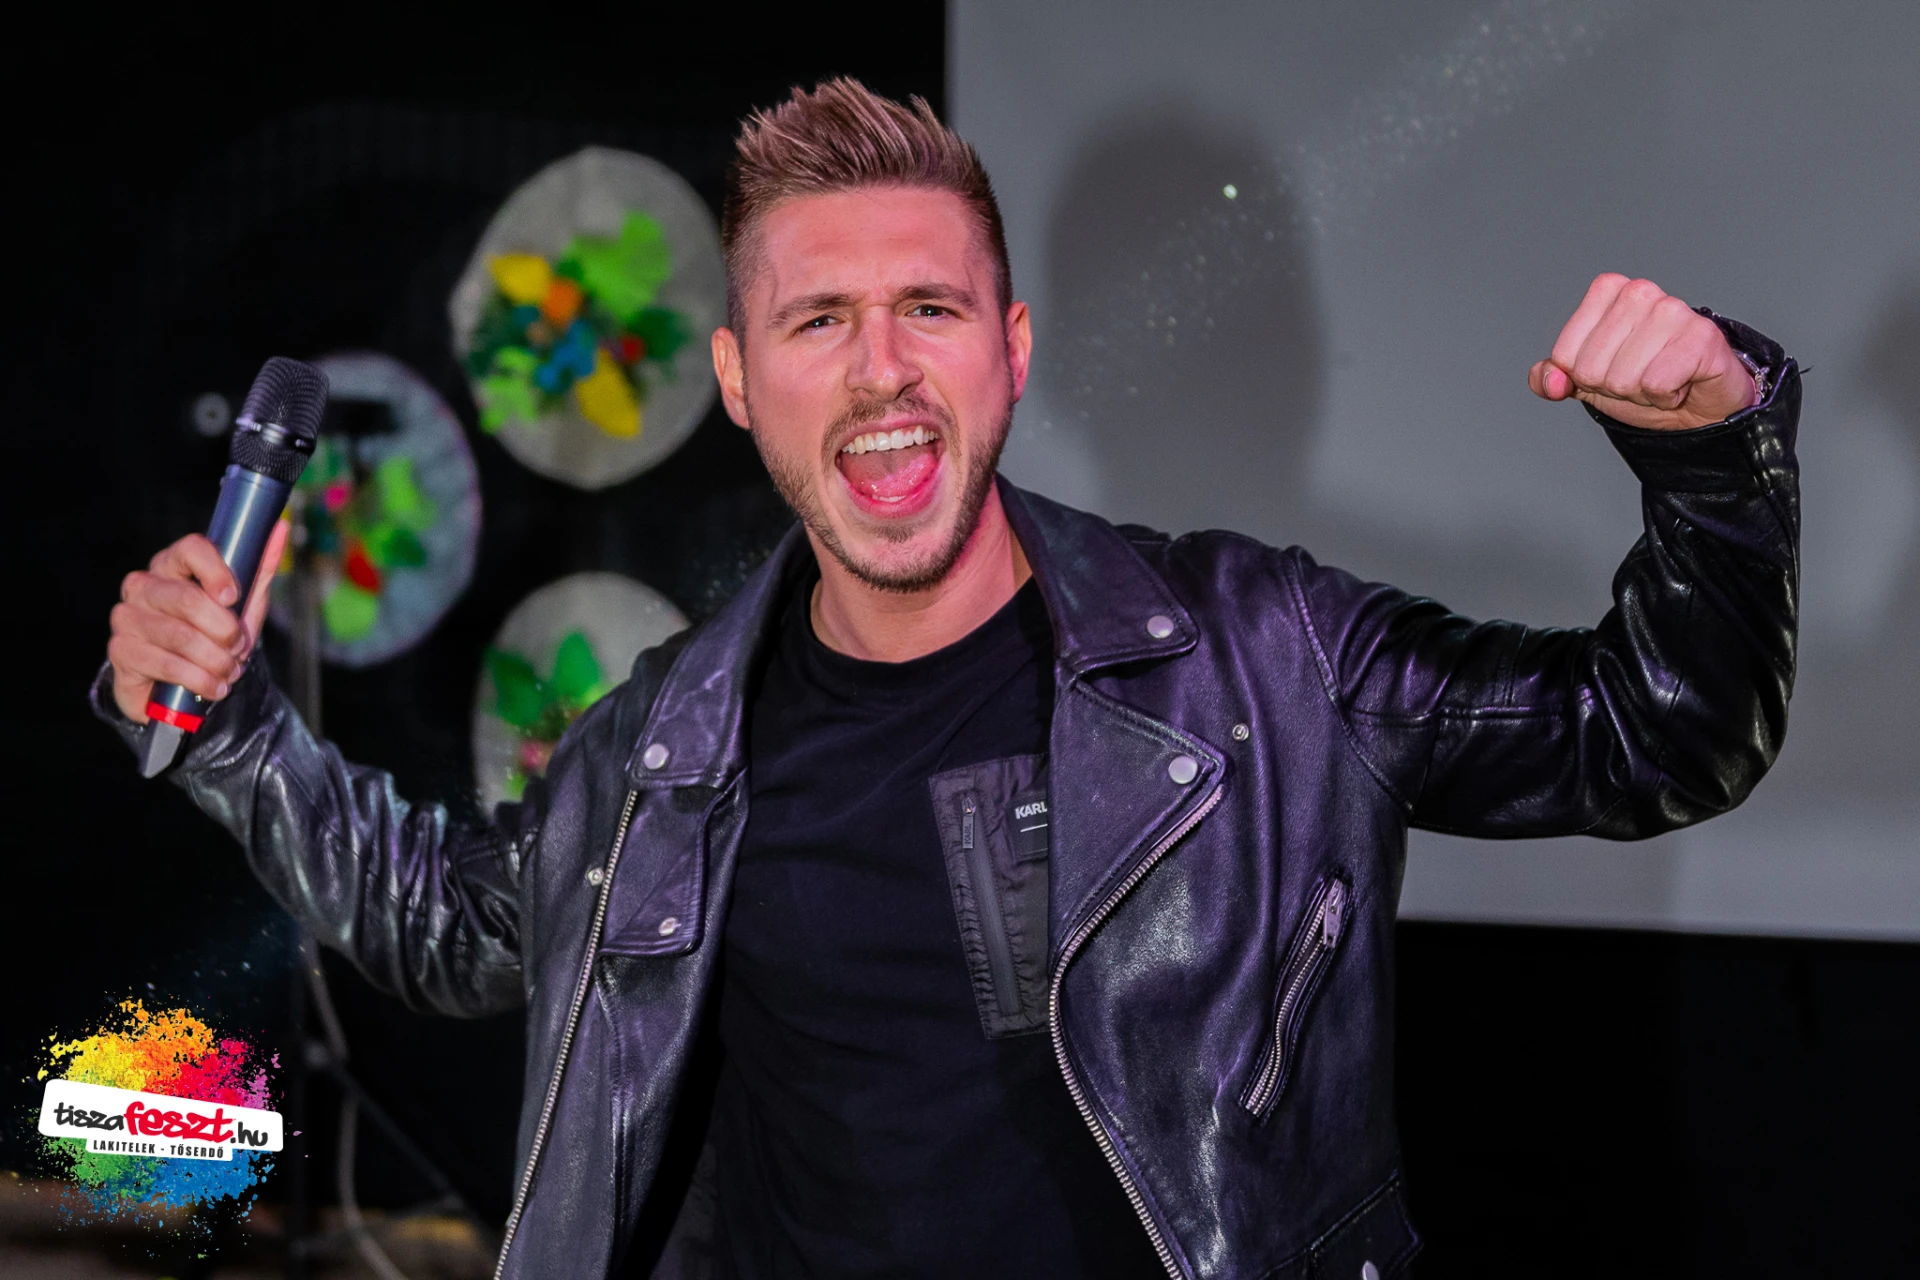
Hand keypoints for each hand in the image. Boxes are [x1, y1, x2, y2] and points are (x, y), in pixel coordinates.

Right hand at [107, 520, 289, 722]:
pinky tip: (213, 687)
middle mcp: (143, 585)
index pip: (190, 548)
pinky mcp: (121, 650)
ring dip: (216, 660)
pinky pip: (166, 664)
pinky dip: (199, 680)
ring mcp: (127, 616)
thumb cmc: (212, 634)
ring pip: (180, 635)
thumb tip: (279, 528)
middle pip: (187, 598)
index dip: (215, 570)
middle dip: (224, 630)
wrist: (183, 683)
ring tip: (230, 671)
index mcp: (172, 564)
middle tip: (240, 648)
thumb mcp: (243, 604)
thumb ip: (259, 568)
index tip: (234, 597)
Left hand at [1529, 273, 1758, 430]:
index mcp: (1607, 292)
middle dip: (1613, 387)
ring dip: (1641, 393)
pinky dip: (1665, 397)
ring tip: (1663, 378)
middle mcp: (1639, 292)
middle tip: (1642, 376)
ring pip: (1623, 378)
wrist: (1698, 404)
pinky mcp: (1701, 336)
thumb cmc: (1645, 382)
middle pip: (1591, 369)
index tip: (1613, 369)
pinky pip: (1656, 384)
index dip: (1585, 376)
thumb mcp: (1586, 381)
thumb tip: (1550, 381)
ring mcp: (1673, 310)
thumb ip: (1551, 377)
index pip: (1564, 356)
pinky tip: (1681, 383)